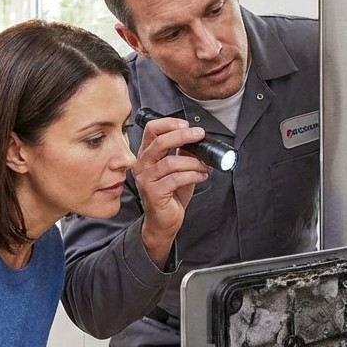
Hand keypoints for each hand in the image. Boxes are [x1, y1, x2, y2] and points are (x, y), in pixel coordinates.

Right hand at [133, 116, 209, 266]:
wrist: (164, 222)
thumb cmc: (170, 195)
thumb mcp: (179, 169)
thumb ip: (184, 154)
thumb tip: (196, 139)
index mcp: (146, 155)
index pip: (152, 130)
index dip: (169, 123)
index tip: (187, 124)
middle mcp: (142, 165)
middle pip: (160, 142)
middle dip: (183, 136)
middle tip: (200, 135)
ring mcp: (145, 179)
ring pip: (170, 162)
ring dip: (193, 162)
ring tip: (204, 165)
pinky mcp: (153, 192)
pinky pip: (175, 179)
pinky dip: (192, 175)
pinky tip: (201, 176)